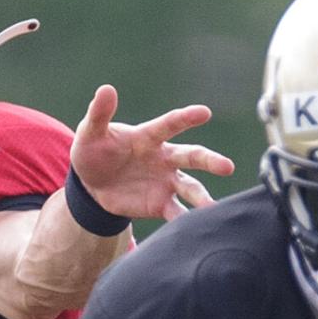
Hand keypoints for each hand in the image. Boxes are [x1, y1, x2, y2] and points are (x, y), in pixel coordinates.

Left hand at [69, 85, 233, 221]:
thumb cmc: (93, 151)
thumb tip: (105, 89)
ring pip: (190, 187)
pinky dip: (185, 220)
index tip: (204, 112)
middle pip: (191, 156)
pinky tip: (193, 229)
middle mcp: (164, 158)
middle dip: (209, 161)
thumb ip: (100, 114)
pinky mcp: (160, 203)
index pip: (170, 125)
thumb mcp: (90, 132)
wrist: (91, 185)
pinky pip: (176, 212)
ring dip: (201, 197)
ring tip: (212, 208)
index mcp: (149, 137)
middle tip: (227, 167)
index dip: (186, 118)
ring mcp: (165, 182)